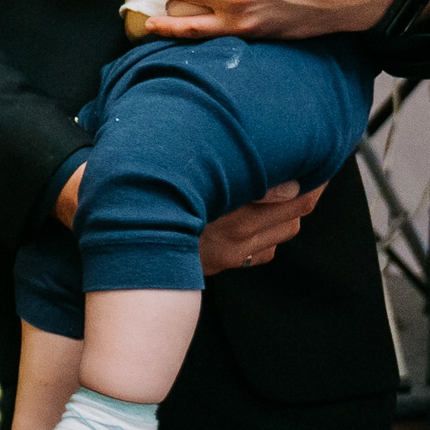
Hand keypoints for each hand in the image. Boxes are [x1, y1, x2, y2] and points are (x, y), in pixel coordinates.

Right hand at [54, 166, 318, 274]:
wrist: (115, 242)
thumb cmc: (141, 200)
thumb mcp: (181, 173)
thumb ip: (223, 169)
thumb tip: (275, 175)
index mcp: (229, 212)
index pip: (293, 197)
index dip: (311, 180)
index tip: (315, 163)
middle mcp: (236, 237)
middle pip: (295, 216)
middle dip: (308, 194)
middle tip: (314, 174)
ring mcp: (229, 254)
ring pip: (283, 235)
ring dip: (289, 216)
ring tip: (291, 194)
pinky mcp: (220, 266)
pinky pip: (261, 254)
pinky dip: (269, 238)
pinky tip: (261, 223)